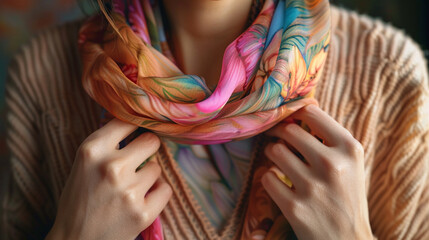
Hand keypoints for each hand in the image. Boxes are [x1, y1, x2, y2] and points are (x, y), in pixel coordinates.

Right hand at [46, 119, 171, 239]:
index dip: (133, 128)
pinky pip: (165, 189)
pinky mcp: (143, 212)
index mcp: (92, 150)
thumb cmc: (80, 199)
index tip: (135, 133)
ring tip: (131, 188)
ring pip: (157, 168)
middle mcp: (112, 167)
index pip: (127, 121)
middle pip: (151, 140)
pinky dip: (157, 194)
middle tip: (138, 160)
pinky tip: (141, 200)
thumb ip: (107, 143)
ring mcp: (129, 191)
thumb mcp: (84, 164)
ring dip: (148, 176)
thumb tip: (136, 121)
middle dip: (147, 149)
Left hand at [262, 104, 372, 239]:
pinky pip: (266, 177)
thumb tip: (302, 107)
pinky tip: (278, 182)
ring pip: (274, 151)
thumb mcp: (350, 164)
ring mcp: (312, 186)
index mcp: (349, 149)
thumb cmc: (347, 196)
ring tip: (278, 161)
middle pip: (288, 131)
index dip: (294, 114)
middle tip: (277, 139)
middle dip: (278, 133)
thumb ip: (329, 138)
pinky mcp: (295, 207)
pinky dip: (268, 178)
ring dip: (272, 154)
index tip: (287, 119)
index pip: (311, 113)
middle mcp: (332, 164)